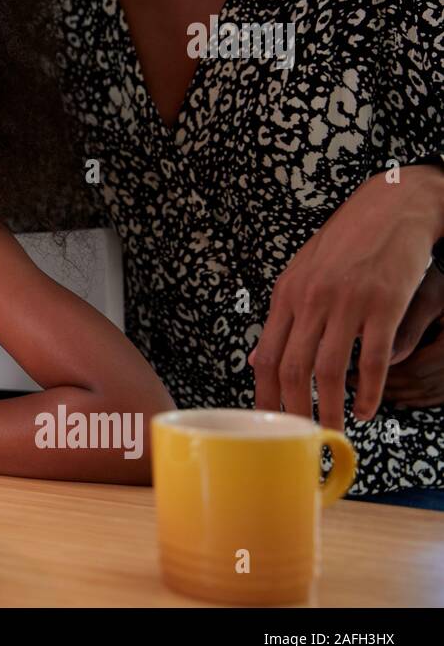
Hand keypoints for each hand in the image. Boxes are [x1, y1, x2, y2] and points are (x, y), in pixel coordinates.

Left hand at [252, 166, 443, 428]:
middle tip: (300, 438)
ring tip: (332, 432)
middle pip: (292, 368)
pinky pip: (373, 358)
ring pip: (330, 369)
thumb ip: (281, 317)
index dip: (263, 394)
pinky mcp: (384, 303)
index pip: (265, 355)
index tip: (266, 422)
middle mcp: (311, 299)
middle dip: (293, 410)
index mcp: (286, 294)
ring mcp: (347, 302)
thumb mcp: (302, 272)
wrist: (392, 207)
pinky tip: (366, 410)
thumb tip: (253, 358)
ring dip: (330, 408)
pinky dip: (368, 391)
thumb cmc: (347, 243)